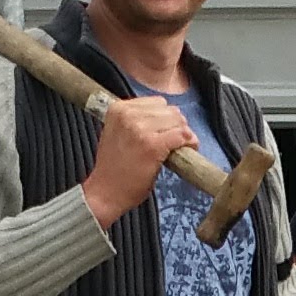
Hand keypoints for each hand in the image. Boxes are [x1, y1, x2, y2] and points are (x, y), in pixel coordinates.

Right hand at [76, 94, 201, 223]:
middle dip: (177, 125)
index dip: (166, 117)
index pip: (157, 102)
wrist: (105, 193)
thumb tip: (165, 116)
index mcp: (118, 109)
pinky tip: (188, 150)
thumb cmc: (113, 167)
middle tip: (176, 142)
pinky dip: (189, 143)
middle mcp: (128, 115)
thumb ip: (135, 119)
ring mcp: (140, 130)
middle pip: (170, 110)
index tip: (167, 130)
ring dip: (185, 134)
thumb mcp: (116, 132)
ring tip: (180, 147)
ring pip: (178, 121)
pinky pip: (181, 136)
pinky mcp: (153, 145)